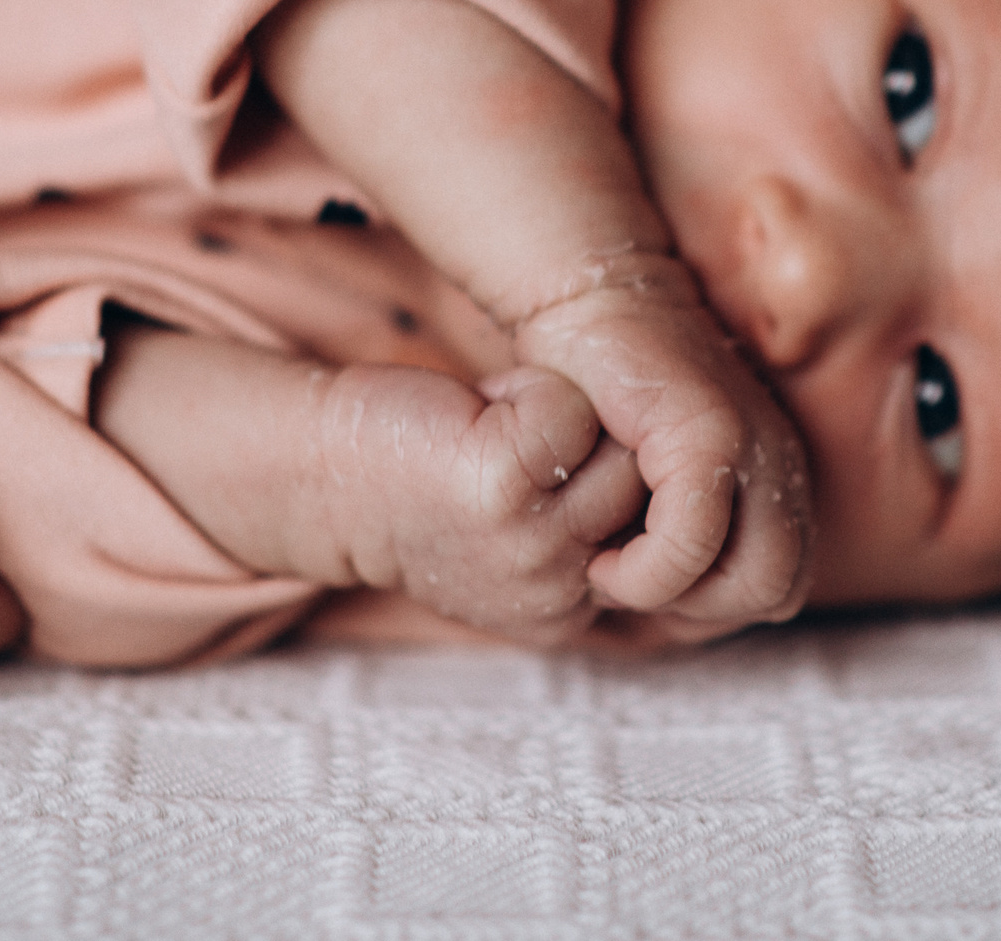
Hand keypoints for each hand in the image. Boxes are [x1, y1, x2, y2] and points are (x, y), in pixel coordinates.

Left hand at [310, 361, 646, 644]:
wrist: (323, 480)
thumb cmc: (422, 488)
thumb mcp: (520, 539)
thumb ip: (588, 534)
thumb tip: (677, 493)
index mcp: (565, 612)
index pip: (661, 535)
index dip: (619, 478)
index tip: (556, 468)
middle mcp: (557, 592)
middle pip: (653, 488)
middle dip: (599, 443)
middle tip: (523, 441)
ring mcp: (532, 544)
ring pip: (623, 449)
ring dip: (566, 415)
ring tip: (502, 424)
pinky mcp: (500, 487)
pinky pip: (571, 409)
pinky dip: (531, 388)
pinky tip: (482, 409)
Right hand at [513, 255, 811, 625]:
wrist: (593, 297)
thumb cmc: (604, 394)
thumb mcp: (653, 475)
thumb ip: (680, 529)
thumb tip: (664, 612)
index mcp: (776, 474)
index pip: (781, 584)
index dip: (709, 609)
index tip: (643, 590)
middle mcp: (780, 462)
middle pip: (781, 589)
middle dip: (700, 612)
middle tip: (630, 585)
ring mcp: (754, 444)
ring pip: (760, 579)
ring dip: (678, 599)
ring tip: (614, 572)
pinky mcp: (708, 429)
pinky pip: (695, 539)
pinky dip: (647, 571)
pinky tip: (603, 556)